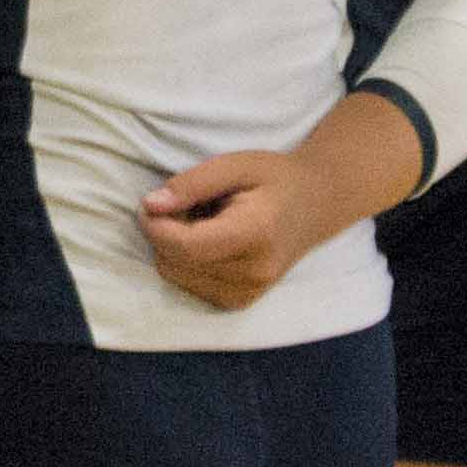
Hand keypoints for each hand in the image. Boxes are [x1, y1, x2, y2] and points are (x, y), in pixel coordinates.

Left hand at [138, 149, 318, 309]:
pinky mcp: (240, 302)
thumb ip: (192, 184)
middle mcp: (254, 272)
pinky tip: (207, 241)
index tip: (150, 203)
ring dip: (173, 248)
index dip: (155, 226)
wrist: (316, 205)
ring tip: (199, 222)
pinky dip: (185, 262)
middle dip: (164, 232)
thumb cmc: (274, 179)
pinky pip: (188, 285)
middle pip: (176, 262)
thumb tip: (150, 206)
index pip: (186, 246)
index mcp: (256, 234)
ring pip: (176, 275)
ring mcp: (249, 293)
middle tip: (183, 205)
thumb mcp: (235, 164)